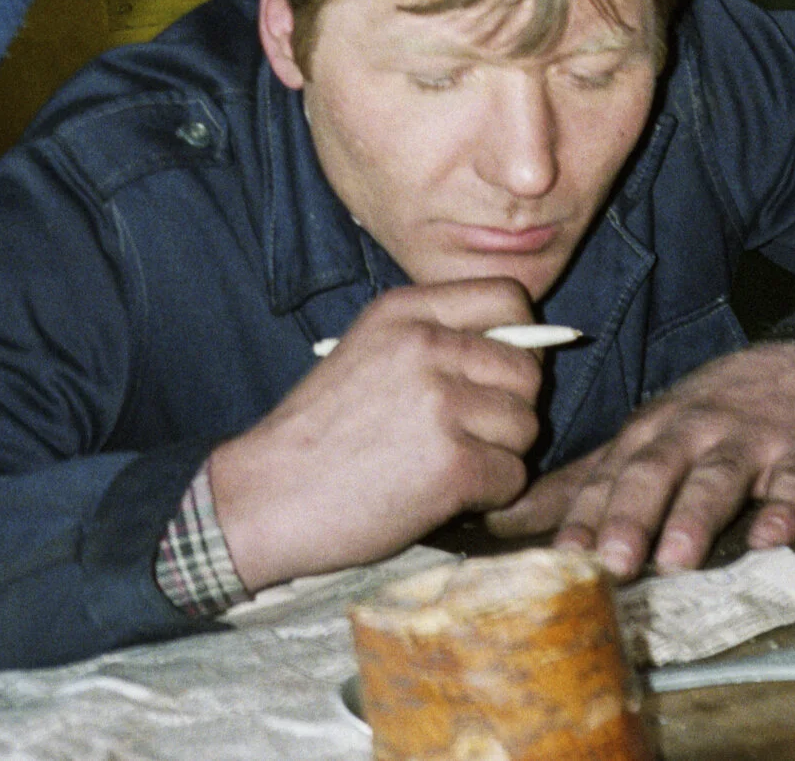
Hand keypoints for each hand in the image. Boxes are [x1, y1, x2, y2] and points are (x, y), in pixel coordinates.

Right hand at [207, 280, 543, 591]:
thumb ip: (435, 338)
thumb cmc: (319, 433)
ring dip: (500, 455)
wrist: (267, 495)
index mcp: (405, 311)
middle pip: (527, 371)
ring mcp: (441, 405)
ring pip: (526, 426)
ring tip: (450, 465)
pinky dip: (489, 496)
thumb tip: (524, 346)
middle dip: (511, 409)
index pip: (509, 297)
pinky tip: (446, 496)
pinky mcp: (452, 465)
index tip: (498, 374)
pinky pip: (512, 477)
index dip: (520, 339)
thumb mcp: (367, 351)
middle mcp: (426, 347)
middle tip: (471, 435)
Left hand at [483, 343, 794, 579]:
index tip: (558, 560)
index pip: (606, 476)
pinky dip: (785, 509)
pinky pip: (794, 483)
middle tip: (610, 563)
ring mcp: (748, 442)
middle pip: (654, 472)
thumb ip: (584, 481)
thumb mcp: (644, 434)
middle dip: (629, 516)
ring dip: (696, 515)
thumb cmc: (713, 411)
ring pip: (718, 477)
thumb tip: (506, 519)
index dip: (581, 518)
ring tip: (677, 558)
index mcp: (647, 433)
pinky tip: (772, 536)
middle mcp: (691, 433)